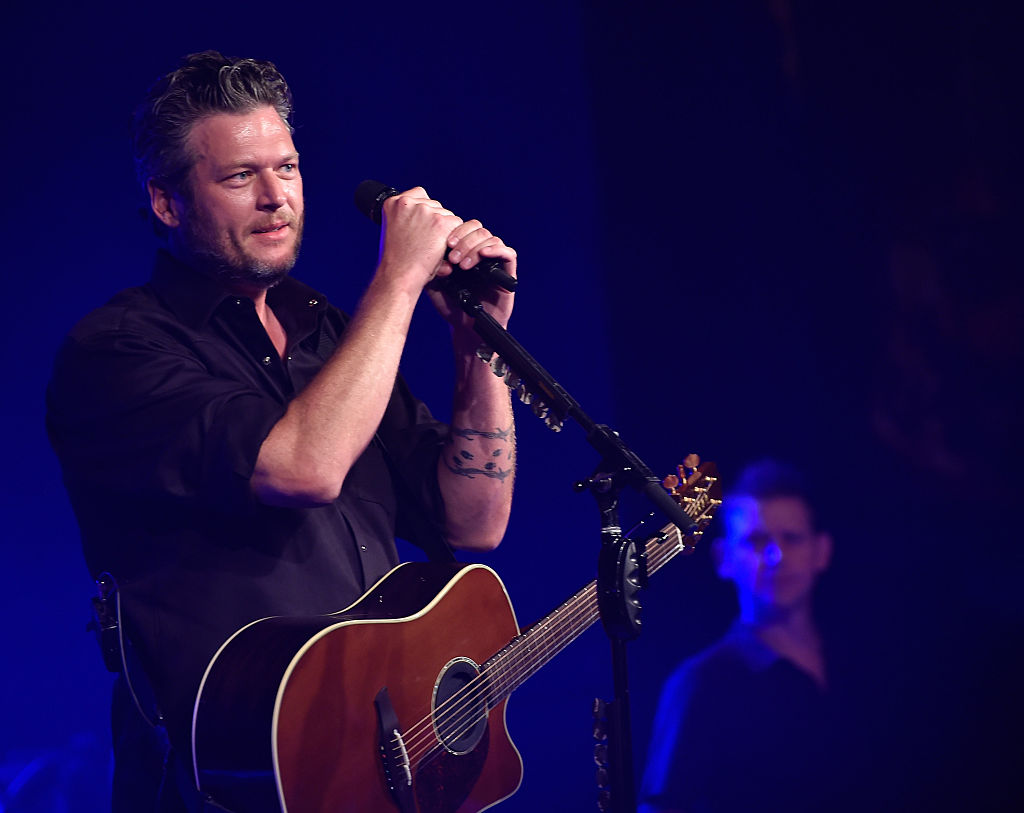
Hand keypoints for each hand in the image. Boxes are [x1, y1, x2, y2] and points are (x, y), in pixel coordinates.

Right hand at [376, 187, 462, 291]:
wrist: (399, 276)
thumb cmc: (396, 260)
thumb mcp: (394, 230)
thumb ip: (407, 217)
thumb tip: (433, 213)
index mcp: (393, 203)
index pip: (420, 195)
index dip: (424, 212)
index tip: (421, 226)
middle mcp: (408, 202)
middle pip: (436, 206)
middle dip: (435, 222)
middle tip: (425, 242)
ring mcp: (425, 211)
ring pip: (447, 216)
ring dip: (444, 231)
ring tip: (429, 249)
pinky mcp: (441, 223)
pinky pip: (456, 225)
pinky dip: (453, 238)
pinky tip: (439, 250)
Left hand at [427, 217, 516, 332]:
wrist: (468, 329)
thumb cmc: (452, 308)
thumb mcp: (434, 285)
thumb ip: (430, 267)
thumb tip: (424, 248)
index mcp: (464, 250)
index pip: (463, 227)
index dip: (455, 231)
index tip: (445, 244)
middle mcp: (480, 253)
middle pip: (477, 229)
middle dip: (464, 240)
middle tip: (453, 258)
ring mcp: (495, 262)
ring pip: (491, 238)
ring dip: (476, 248)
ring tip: (464, 265)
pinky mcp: (508, 273)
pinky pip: (509, 253)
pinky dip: (496, 250)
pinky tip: (484, 255)